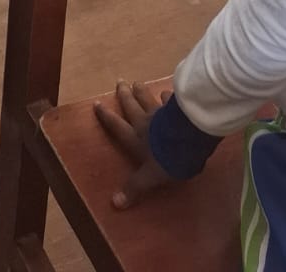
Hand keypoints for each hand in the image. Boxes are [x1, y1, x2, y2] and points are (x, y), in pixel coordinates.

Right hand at [93, 80, 174, 209]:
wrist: (188, 140)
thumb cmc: (167, 160)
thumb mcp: (149, 178)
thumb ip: (134, 187)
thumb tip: (114, 203)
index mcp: (136, 138)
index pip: (117, 126)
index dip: (106, 116)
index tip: (97, 103)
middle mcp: (144, 122)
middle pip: (131, 106)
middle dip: (124, 95)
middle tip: (120, 82)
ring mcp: (160, 113)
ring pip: (147, 99)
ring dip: (141, 91)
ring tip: (137, 82)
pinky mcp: (176, 109)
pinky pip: (169, 100)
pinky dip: (167, 96)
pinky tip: (168, 93)